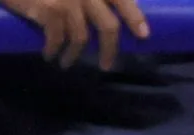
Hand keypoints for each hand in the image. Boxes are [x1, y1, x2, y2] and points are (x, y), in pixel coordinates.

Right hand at [2, 0, 149, 70]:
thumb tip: (100, 13)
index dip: (135, 17)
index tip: (143, 35)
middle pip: (108, 26)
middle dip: (109, 50)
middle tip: (106, 65)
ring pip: (82, 38)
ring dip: (74, 55)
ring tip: (67, 62)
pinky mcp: (50, 10)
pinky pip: (58, 40)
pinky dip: (53, 51)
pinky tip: (49, 55)